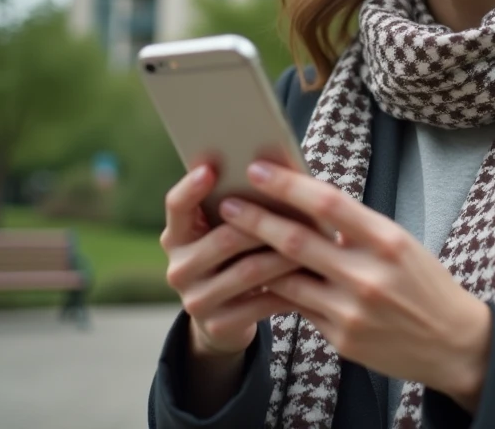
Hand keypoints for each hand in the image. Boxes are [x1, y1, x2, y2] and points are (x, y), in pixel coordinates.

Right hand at [159, 159, 302, 357]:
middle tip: (303, 208)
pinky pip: (261, 302)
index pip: (176, 206)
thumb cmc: (235, 259)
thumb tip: (279, 169)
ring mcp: (195, 300)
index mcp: (177, 236)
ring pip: (249, 270)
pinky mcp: (217, 325)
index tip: (211, 168)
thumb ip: (239, 206)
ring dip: (287, 255)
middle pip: (224, 238)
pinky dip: (291, 288)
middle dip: (267, 222)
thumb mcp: (225, 233)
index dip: (191, 187)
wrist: (225, 319)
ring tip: (318, 241)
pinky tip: (314, 277)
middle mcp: (179, 268)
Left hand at [220, 162, 493, 411]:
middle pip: (297, 240)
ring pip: (288, 278)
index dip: (289, 185)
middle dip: (256, 219)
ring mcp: (352, 311)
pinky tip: (257, 278)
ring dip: (256, 258)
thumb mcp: (401, 245)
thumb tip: (309, 202)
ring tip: (231, 240)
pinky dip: (277, 290)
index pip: (329, 203)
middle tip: (227, 203)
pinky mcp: (341, 339)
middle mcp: (369, 275)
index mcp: (388, 241)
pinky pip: (299, 308)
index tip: (259, 170)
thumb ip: (358, 228)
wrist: (454, 343)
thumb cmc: (425, 283)